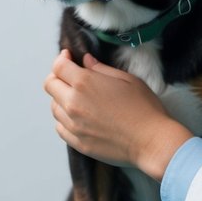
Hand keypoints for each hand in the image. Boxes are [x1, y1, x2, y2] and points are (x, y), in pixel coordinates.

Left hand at [43, 50, 190, 179]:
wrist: (151, 141)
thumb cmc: (144, 108)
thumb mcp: (126, 79)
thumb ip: (101, 69)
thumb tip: (86, 61)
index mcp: (84, 83)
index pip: (58, 67)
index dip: (61, 59)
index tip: (68, 57)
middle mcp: (73, 103)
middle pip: (50, 85)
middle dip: (57, 77)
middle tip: (69, 76)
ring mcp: (73, 125)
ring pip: (53, 107)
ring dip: (60, 99)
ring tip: (76, 97)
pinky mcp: (77, 142)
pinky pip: (60, 127)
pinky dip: (64, 119)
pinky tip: (77, 117)